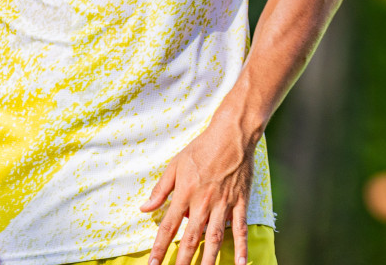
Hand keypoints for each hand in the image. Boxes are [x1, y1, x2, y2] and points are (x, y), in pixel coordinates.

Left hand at [141, 118, 255, 264]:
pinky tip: (241, 263)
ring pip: (214, 238)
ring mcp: (224, 203)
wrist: (232, 134)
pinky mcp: (241, 201)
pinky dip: (241, 247)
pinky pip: (240, 228)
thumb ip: (160, 190)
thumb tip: (144, 209)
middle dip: (182, 261)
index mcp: (185, 194)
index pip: (168, 227)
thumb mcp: (175, 165)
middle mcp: (204, 202)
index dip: (159, 248)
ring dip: (208, 259)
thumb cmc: (202, 148)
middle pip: (190, 239)